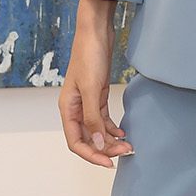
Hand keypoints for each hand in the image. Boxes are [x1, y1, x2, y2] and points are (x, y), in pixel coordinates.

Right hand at [59, 0, 135, 168]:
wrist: (96, 32)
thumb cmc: (89, 56)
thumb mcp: (91, 89)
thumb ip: (93, 119)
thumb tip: (99, 145)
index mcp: (67, 109)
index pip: (75, 142)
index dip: (91, 155)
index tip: (109, 163)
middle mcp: (75, 108)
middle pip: (87, 139)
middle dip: (105, 149)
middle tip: (126, 152)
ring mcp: (86, 102)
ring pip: (97, 131)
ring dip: (111, 140)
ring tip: (128, 145)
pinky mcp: (97, 95)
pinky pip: (103, 119)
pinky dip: (112, 128)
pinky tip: (123, 133)